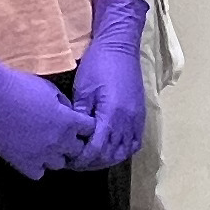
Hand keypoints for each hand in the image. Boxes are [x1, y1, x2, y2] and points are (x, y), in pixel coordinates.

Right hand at [0, 43, 95, 175]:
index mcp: (68, 121)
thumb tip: (67, 112)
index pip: (90, 130)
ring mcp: (41, 155)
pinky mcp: (23, 163)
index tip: (76, 123)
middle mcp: (59, 141)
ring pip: (59, 164)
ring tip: (43, 145)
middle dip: (72, 142)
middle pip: (78, 150)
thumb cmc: (18, 86)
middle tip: (60, 134)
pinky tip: (29, 154)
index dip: (84, 126)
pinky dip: (36, 166)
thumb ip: (63, 104)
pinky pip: (38, 174)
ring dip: (54, 155)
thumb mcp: (49, 88)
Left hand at [70, 0, 149, 167]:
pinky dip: (122, 150)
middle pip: (111, 155)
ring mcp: (136, 119)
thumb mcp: (82, 90)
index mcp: (112, 115)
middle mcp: (128, 121)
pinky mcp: (140, 115)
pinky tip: (110, 148)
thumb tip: (73, 135)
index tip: (69, 160)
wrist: (120, 47)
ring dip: (108, 158)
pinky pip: (134, 142)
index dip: (82, 159)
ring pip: (124, 151)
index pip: (97, 150)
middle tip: (76, 162)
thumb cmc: (98, 65)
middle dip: (93, 162)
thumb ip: (79, 115)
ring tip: (92, 158)